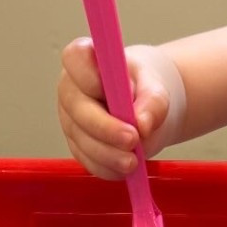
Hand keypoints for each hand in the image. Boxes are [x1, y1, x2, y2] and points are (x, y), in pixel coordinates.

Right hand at [57, 39, 171, 179]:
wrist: (145, 107)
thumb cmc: (144, 88)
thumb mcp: (155, 86)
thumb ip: (153, 99)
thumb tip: (142, 124)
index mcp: (85, 61)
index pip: (74, 58)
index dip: (89, 75)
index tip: (111, 89)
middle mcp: (71, 90)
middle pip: (77, 108)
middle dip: (104, 127)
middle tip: (132, 139)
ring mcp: (71, 120)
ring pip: (82, 140)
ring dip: (108, 154)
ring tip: (133, 161)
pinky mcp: (79, 146)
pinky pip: (88, 161)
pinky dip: (108, 168)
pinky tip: (126, 168)